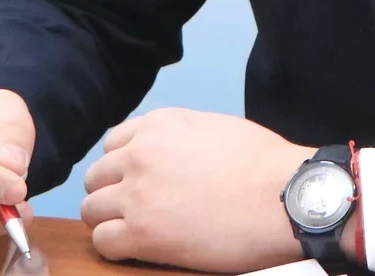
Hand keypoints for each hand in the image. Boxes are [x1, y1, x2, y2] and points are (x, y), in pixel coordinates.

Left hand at [80, 108, 315, 271]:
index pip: (111, 144)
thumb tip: (168, 155)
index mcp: (157, 125)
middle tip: (137, 209)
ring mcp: (137, 195)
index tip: (138, 181)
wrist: (283, 196)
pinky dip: (115, 247)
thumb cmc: (262, 163)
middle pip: (95, 178)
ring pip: (91, 209)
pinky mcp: (142, 234)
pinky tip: (138, 248)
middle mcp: (139, 155)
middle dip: (111, 193)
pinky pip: (102, 242)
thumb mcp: (214, 128)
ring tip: (137, 231)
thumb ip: (178, 137)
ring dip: (110, 220)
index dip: (123, 166)